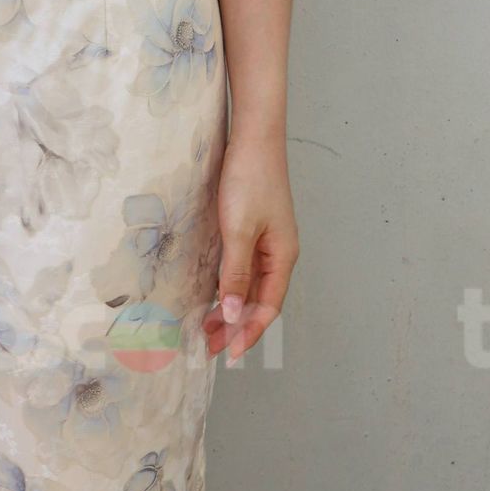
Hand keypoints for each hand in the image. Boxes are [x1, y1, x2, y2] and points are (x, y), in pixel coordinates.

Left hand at [206, 132, 297, 364]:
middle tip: (208, 346)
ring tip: (206, 327)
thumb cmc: (250, 180)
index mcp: (282, 257)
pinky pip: (242, 269)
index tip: (227, 353)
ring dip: (231, 308)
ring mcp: (266, 241)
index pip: (267, 307)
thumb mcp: (239, 230)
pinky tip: (213, 295)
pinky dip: (229, 286)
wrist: (254, 137)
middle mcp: (278, 253)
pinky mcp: (252, 228)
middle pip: (259, 300)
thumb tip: (234, 316)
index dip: (248, 333)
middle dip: (236, 326)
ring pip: (250, 286)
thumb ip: (236, 274)